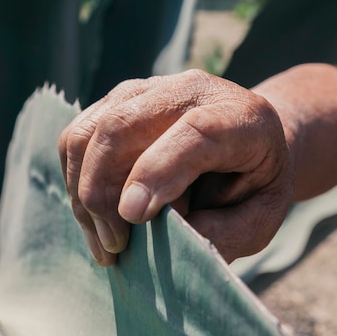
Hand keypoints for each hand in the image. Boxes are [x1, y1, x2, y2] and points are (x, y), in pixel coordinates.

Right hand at [58, 69, 294, 265]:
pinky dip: (75, 181)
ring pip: (89, 133)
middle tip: (115, 245)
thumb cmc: (256, 183)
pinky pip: (76, 137)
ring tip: (104, 240)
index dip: (157, 172)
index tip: (132, 218)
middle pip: (122, 127)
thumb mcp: (261, 216)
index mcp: (240, 117)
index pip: (194, 132)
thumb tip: (161, 238)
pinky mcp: (116, 102)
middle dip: (103, 193)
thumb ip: (224, 231)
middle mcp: (188, 90)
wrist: (248, 137)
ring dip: (83, 192)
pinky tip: (95, 217)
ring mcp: (145, 90)